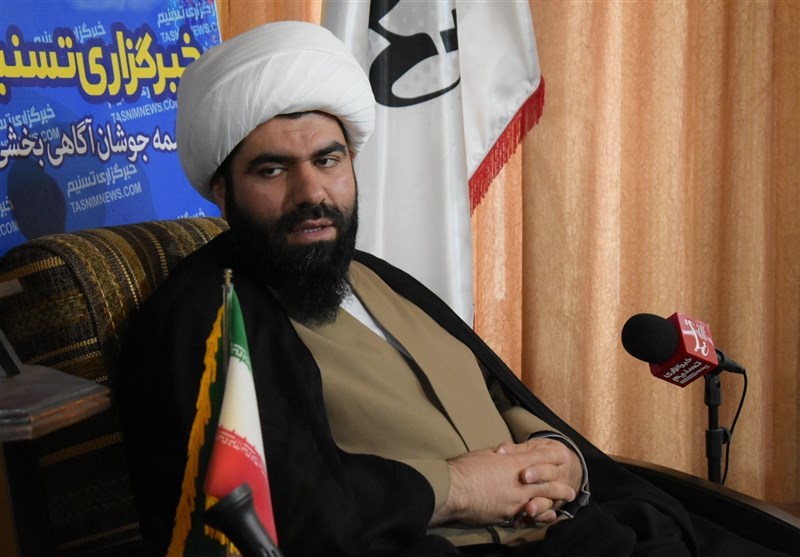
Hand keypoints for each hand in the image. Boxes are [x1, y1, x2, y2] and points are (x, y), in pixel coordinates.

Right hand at [430, 440, 578, 525]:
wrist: (453, 490)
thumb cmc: (465, 468)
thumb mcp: (484, 454)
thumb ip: (500, 455)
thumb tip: (508, 453)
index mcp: (513, 462)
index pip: (540, 456)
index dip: (554, 455)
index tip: (564, 456)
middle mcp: (519, 480)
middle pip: (548, 480)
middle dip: (561, 483)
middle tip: (570, 488)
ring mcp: (516, 499)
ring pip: (542, 498)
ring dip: (556, 500)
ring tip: (565, 501)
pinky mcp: (508, 513)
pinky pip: (528, 515)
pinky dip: (539, 515)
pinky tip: (546, 516)